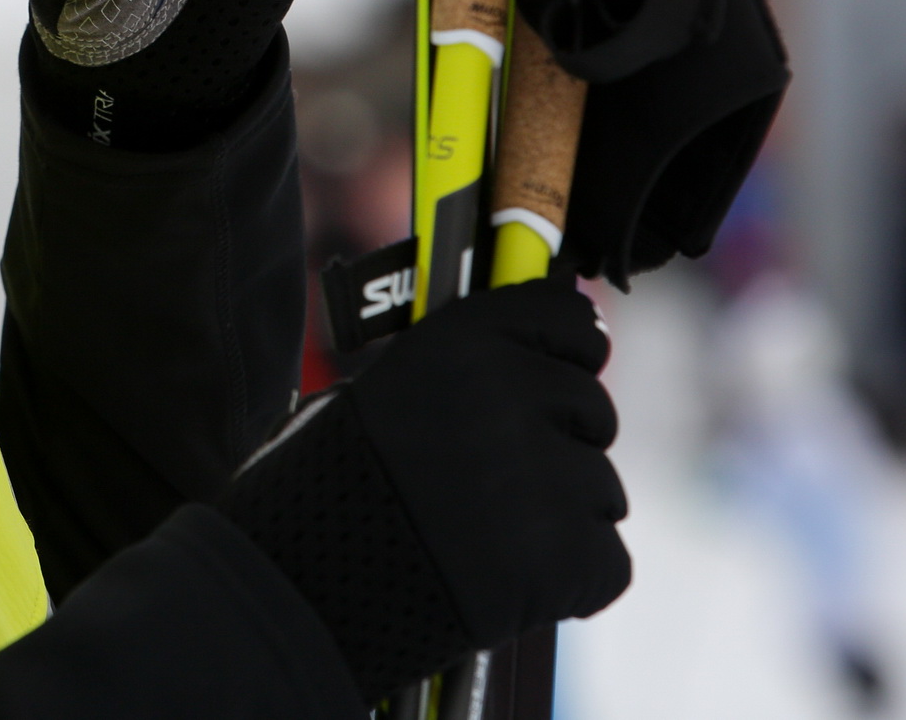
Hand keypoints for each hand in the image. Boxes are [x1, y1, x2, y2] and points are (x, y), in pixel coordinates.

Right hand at [223, 280, 628, 697]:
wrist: (298, 585)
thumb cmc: (330, 488)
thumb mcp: (389, 389)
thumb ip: (472, 368)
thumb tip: (560, 352)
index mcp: (461, 343)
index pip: (566, 320)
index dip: (568, 351)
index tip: (558, 371)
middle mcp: (510, 394)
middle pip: (593, 408)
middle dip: (562, 444)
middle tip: (500, 481)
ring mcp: (543, 476)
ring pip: (602, 490)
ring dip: (561, 516)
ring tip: (487, 537)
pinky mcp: (564, 556)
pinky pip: (607, 561)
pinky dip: (570, 580)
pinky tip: (509, 579)